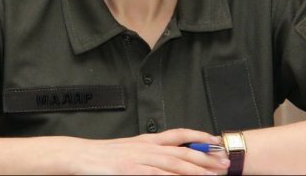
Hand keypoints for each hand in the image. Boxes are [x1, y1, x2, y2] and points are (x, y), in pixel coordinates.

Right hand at [66, 128, 229, 174]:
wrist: (81, 155)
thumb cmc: (104, 156)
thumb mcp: (129, 149)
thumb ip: (148, 152)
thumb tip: (167, 157)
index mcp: (147, 140)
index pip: (178, 134)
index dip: (198, 137)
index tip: (215, 140)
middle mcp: (147, 147)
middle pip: (182, 150)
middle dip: (205, 156)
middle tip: (224, 161)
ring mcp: (140, 159)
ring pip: (174, 163)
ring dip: (196, 169)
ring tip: (213, 174)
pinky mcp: (132, 170)